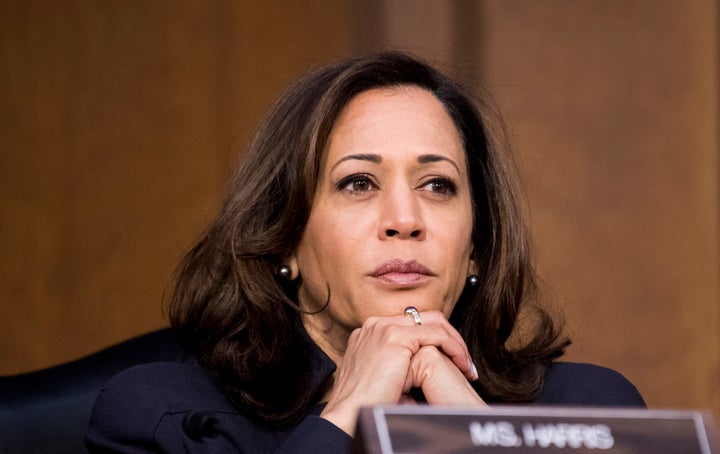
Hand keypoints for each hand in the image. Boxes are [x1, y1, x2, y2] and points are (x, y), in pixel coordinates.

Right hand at [319, 310, 478, 434]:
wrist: (348, 415)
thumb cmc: (364, 406)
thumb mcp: (381, 381)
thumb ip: (396, 372)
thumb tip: (416, 385)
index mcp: (371, 333)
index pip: (412, 324)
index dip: (435, 341)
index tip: (451, 362)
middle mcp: (375, 325)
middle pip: (423, 318)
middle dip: (448, 338)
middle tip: (463, 362)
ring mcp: (383, 328)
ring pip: (434, 322)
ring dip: (455, 343)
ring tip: (466, 366)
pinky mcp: (395, 337)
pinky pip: (437, 335)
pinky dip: (455, 348)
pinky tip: (462, 365)